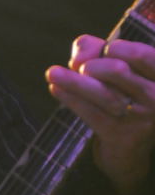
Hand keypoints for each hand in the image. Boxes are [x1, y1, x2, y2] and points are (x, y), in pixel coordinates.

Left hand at [46, 35, 154, 194]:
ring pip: (102, 94)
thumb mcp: (115, 66)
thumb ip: (96, 50)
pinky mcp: (120, 134)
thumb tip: (77, 59)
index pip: (142, 55)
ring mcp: (140, 118)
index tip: (106, 49)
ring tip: (52, 73)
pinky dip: (71, 99)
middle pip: (118, 71)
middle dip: (93, 65)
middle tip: (80, 67)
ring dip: (73, 82)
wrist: (130, 145)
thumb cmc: (121, 93)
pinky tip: (55, 88)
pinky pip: (91, 113)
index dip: (118, 48)